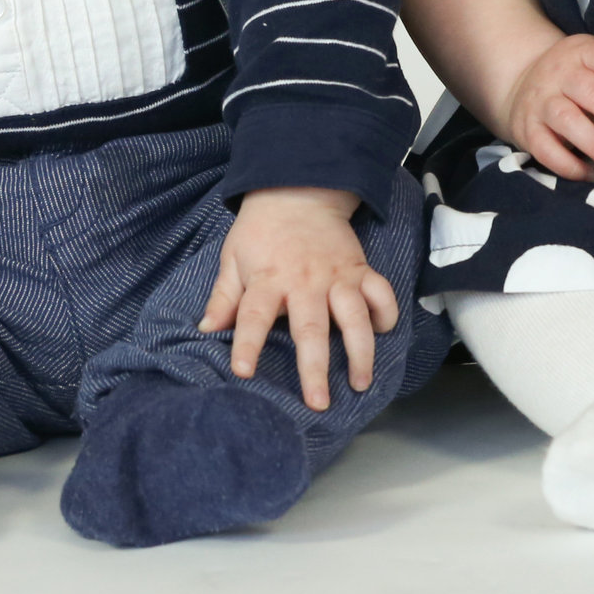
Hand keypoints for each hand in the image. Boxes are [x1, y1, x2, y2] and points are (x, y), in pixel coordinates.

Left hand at [199, 188, 400, 411]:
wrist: (298, 191)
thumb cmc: (261, 231)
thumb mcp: (233, 258)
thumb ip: (224, 296)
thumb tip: (206, 330)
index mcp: (268, 279)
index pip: (253, 316)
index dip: (247, 344)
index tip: (243, 372)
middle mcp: (305, 281)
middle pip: (311, 329)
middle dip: (315, 368)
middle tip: (319, 402)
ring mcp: (336, 275)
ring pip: (354, 317)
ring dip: (360, 352)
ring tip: (360, 383)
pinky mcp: (359, 268)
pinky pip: (380, 292)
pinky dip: (386, 313)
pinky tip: (383, 333)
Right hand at [502, 32, 593, 181]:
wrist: (522, 81)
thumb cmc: (579, 78)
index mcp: (583, 52)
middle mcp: (559, 72)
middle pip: (592, 94)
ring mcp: (539, 99)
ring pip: (568, 121)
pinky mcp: (526, 127)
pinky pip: (545, 149)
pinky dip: (569, 166)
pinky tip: (590, 175)